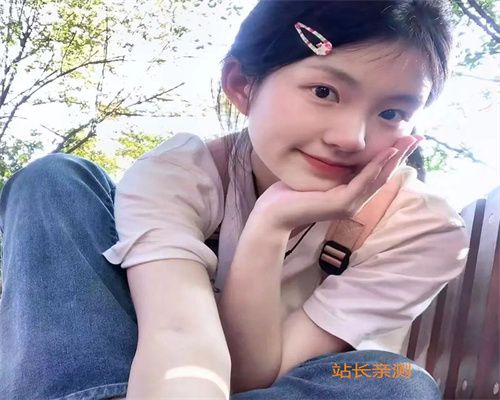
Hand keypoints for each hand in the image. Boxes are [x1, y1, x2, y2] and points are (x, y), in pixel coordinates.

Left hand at [251, 135, 422, 231]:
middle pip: (383, 176)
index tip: (405, 140)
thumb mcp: (316, 176)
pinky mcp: (341, 204)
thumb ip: (332, 168)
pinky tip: (385, 153)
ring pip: (377, 179)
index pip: (376, 174)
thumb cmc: (290, 194)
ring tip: (408, 141)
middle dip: (400, 156)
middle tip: (417, 137)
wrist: (273, 213)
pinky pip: (362, 182)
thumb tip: (339, 152)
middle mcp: (354, 201)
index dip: (392, 158)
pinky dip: (374, 167)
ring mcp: (349, 205)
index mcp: (349, 194)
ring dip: (394, 159)